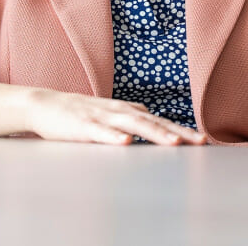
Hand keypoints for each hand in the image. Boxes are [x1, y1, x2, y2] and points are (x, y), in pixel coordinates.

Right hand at [23, 89, 207, 145]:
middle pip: (152, 122)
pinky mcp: (82, 126)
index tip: (203, 140)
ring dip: (153, 134)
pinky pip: (100, 133)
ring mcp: (101, 117)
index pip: (159, 121)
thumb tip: (151, 116)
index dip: (181, 130)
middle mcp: (118, 111)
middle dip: (177, 133)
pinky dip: (114, 137)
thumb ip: (130, 114)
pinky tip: (126, 143)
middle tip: (199, 142)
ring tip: (172, 143)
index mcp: (126, 110)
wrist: (44, 104)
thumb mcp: (109, 112)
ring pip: (132, 126)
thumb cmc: (79, 112)